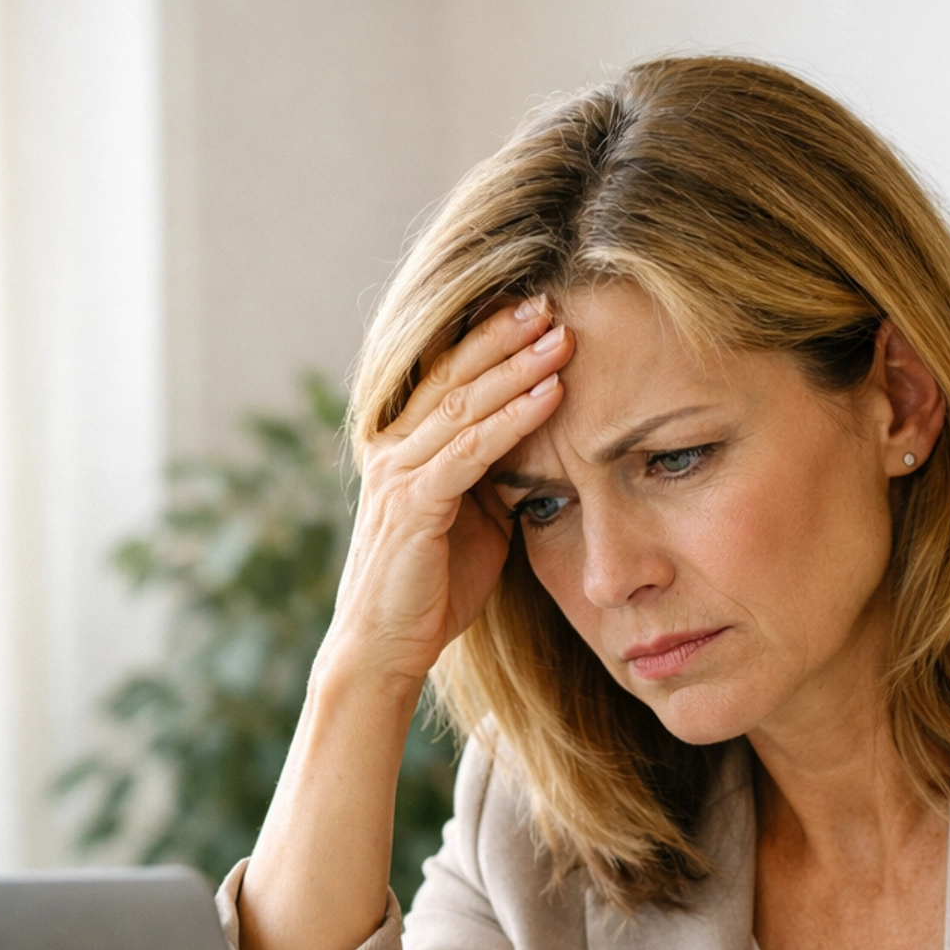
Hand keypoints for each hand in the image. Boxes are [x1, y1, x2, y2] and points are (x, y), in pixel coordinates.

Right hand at [323, 297, 574, 697]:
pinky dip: (514, 420)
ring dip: (517, 368)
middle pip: (453, 373)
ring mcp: (399, 473)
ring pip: (464, 404)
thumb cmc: (432, 590)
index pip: (448, 375)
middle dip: (505, 335)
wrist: (387, 649)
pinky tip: (551, 396)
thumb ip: (494, 479)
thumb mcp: (475, 522)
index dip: (490, 339)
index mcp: (403, 445)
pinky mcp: (414, 505)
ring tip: (562, 336)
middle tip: (552, 300)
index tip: (538, 310)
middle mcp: (393, 447)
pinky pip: (471, 452)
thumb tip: (539, 450)